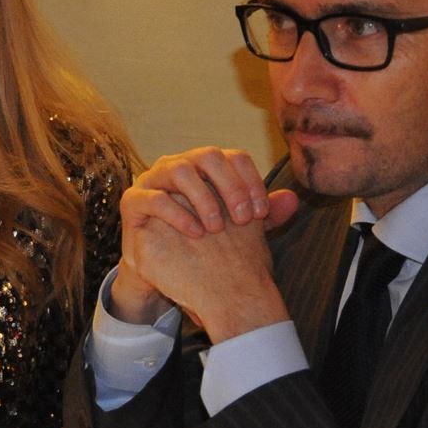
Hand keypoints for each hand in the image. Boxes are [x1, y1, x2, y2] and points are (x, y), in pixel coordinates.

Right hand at [112, 147, 300, 339]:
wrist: (169, 272)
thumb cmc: (206, 246)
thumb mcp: (240, 233)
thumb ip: (265, 217)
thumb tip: (293, 199)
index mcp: (206, 168)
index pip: (234, 157)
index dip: (251, 181)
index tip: (262, 213)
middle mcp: (180, 165)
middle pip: (207, 155)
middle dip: (230, 186)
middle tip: (243, 218)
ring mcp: (153, 180)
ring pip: (178, 168)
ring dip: (203, 197)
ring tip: (217, 228)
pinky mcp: (133, 202)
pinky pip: (152, 197)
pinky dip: (176, 212)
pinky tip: (195, 233)